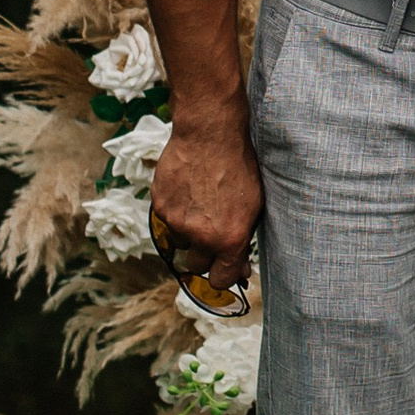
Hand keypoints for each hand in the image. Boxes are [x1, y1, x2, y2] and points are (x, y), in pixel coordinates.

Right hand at [150, 111, 260, 277]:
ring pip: (181, 242)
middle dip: (204, 255)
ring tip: (201, 203)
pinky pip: (167, 220)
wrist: (210, 134)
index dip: (223, 275)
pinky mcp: (160, 207)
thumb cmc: (239, 166)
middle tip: (211, 233)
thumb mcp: (254, 206)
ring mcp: (178, 223)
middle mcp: (202, 236)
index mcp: (229, 239)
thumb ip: (243, 241)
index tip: (224, 267)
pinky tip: (188, 190)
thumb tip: (240, 270)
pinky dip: (176, 211)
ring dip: (189, 231)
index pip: (221, 280)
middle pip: (197, 266)